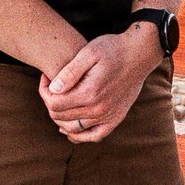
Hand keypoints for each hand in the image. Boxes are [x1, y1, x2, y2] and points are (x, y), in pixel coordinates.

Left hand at [39, 27, 159, 142]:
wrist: (140, 53)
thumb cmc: (113, 48)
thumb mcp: (89, 52)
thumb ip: (70, 72)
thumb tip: (52, 89)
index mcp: (90, 93)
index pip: (54, 104)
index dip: (44, 91)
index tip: (46, 77)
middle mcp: (99, 109)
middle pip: (61, 117)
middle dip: (50, 102)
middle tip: (51, 86)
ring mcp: (108, 116)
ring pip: (73, 129)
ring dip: (60, 117)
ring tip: (60, 100)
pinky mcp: (116, 118)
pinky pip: (94, 136)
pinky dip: (79, 135)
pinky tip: (71, 128)